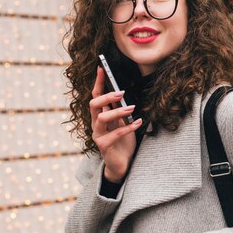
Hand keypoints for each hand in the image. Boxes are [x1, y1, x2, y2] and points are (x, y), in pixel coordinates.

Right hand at [90, 66, 142, 181]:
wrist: (122, 164)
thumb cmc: (123, 142)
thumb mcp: (122, 122)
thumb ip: (118, 110)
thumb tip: (120, 92)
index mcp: (99, 116)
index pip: (95, 96)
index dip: (98, 82)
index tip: (102, 68)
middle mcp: (95, 124)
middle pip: (93, 104)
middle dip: (106, 96)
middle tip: (121, 92)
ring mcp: (98, 135)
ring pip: (102, 118)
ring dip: (118, 111)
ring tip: (131, 108)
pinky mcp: (103, 146)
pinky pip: (115, 134)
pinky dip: (129, 127)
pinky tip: (139, 122)